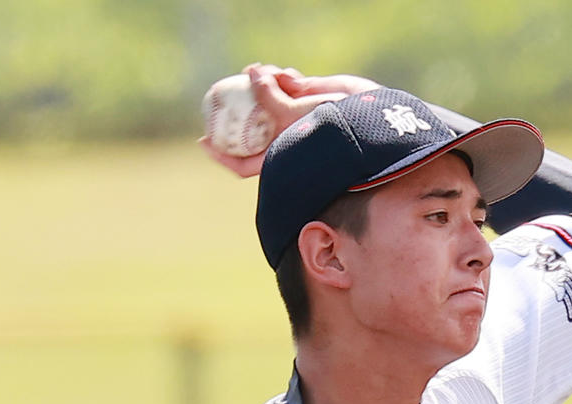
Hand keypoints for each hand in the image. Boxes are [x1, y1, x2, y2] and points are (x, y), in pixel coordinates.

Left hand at [198, 64, 381, 178]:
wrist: (367, 118)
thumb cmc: (332, 130)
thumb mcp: (295, 117)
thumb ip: (269, 97)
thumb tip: (250, 73)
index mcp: (280, 156)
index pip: (243, 162)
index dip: (223, 155)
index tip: (204, 141)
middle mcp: (285, 138)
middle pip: (250, 124)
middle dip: (239, 103)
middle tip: (229, 86)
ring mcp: (295, 117)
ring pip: (266, 99)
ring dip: (262, 82)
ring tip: (265, 72)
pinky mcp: (307, 98)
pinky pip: (285, 84)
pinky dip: (282, 76)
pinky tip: (288, 75)